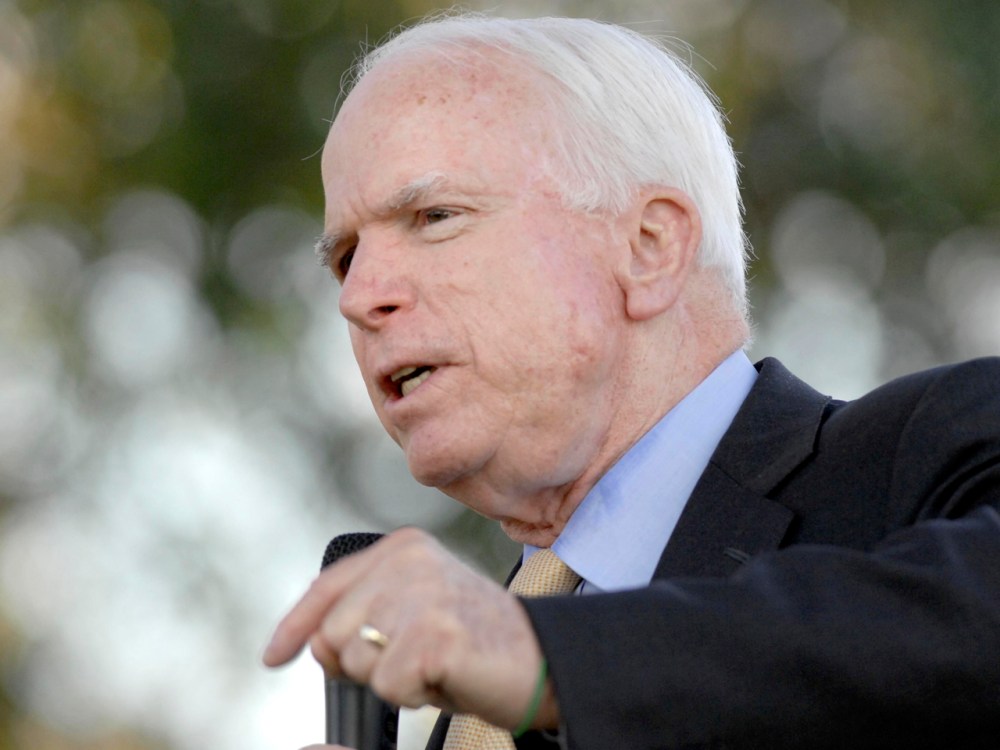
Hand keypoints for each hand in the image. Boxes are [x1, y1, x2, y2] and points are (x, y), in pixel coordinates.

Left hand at [263, 528, 558, 729]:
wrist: (541, 659)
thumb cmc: (472, 642)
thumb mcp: (411, 613)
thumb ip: (361, 616)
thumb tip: (313, 644)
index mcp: (403, 547)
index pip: (328, 587)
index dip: (295, 626)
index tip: (274, 656)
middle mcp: (409, 561)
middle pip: (334, 634)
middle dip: (364, 662)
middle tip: (417, 657)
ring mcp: (422, 594)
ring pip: (356, 662)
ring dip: (391, 679)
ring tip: (435, 662)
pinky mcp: (434, 634)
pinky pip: (388, 687)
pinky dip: (414, 696)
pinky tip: (447, 675)